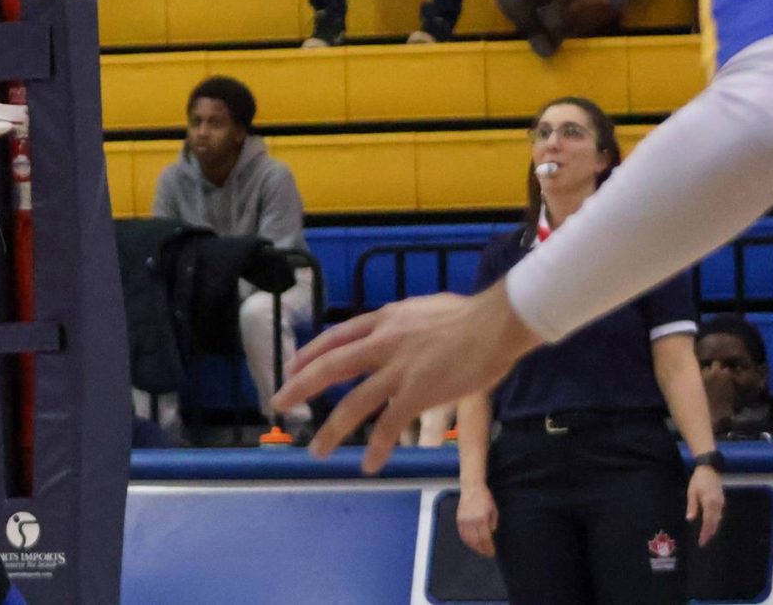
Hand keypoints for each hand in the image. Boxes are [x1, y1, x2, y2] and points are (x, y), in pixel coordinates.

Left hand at [278, 286, 541, 470]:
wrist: (495, 323)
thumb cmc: (469, 315)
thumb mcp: (422, 308)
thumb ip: (402, 321)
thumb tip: (394, 326)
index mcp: (383, 320)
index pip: (336, 336)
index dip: (311, 353)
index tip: (292, 367)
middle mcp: (382, 343)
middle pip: (330, 367)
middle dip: (299, 387)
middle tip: (277, 404)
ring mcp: (398, 369)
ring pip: (354, 403)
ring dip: (332, 430)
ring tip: (317, 452)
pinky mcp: (418, 393)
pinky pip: (390, 425)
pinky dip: (377, 447)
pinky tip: (369, 464)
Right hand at [454, 481, 496, 557]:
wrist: (471, 487)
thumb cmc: (485, 498)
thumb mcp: (494, 511)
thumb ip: (493, 523)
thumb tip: (490, 533)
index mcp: (482, 519)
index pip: (485, 539)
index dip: (489, 548)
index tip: (492, 553)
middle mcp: (471, 521)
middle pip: (476, 541)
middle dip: (482, 549)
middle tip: (487, 554)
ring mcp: (463, 520)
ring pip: (467, 539)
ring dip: (474, 547)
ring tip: (479, 550)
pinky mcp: (458, 519)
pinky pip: (461, 533)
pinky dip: (466, 540)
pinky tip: (471, 543)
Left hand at [689, 464, 723, 545]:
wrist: (710, 470)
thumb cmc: (698, 480)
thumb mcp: (692, 492)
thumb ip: (692, 506)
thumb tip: (690, 519)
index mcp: (709, 503)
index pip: (708, 522)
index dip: (705, 533)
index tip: (702, 541)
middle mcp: (718, 505)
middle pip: (715, 523)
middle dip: (709, 533)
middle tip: (703, 542)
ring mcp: (722, 504)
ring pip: (718, 520)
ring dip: (713, 529)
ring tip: (706, 537)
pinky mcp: (722, 502)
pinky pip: (719, 515)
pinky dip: (715, 522)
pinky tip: (711, 526)